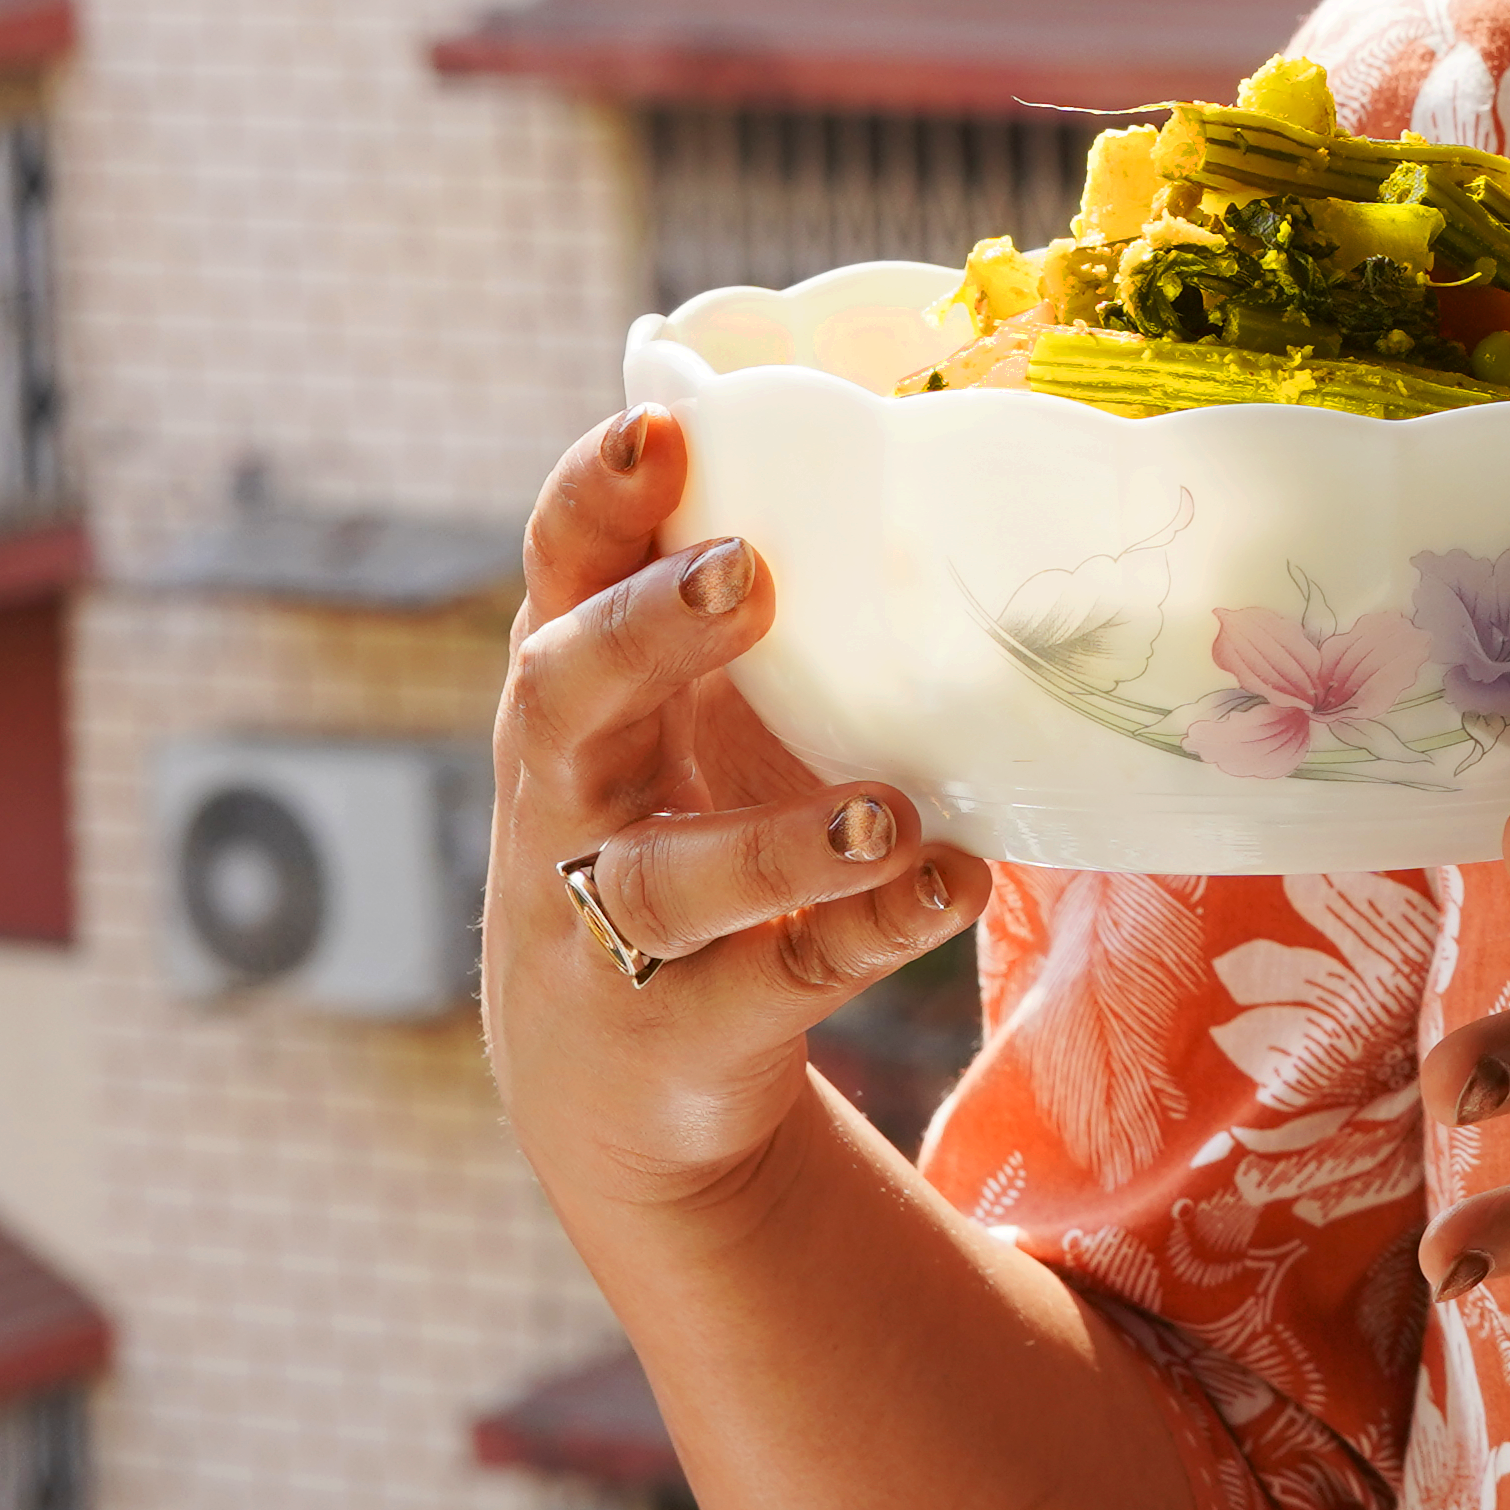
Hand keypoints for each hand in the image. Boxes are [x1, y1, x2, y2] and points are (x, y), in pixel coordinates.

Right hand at [484, 405, 986, 1221]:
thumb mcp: (690, 714)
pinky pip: (772, 979)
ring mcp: (601, 922)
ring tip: (885, 815)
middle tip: (750, 572)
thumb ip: (749, 609)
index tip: (659, 426)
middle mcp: (564, 796)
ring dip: (777, 845)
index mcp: (576, 686)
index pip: (561, 568)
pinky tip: (948, 885)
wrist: (612, 1083)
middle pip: (563, 697)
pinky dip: (864, 934)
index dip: (595, 495)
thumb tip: (925, 438)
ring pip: (666, 879)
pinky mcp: (673, 1027)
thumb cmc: (678, 825)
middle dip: (646, 630)